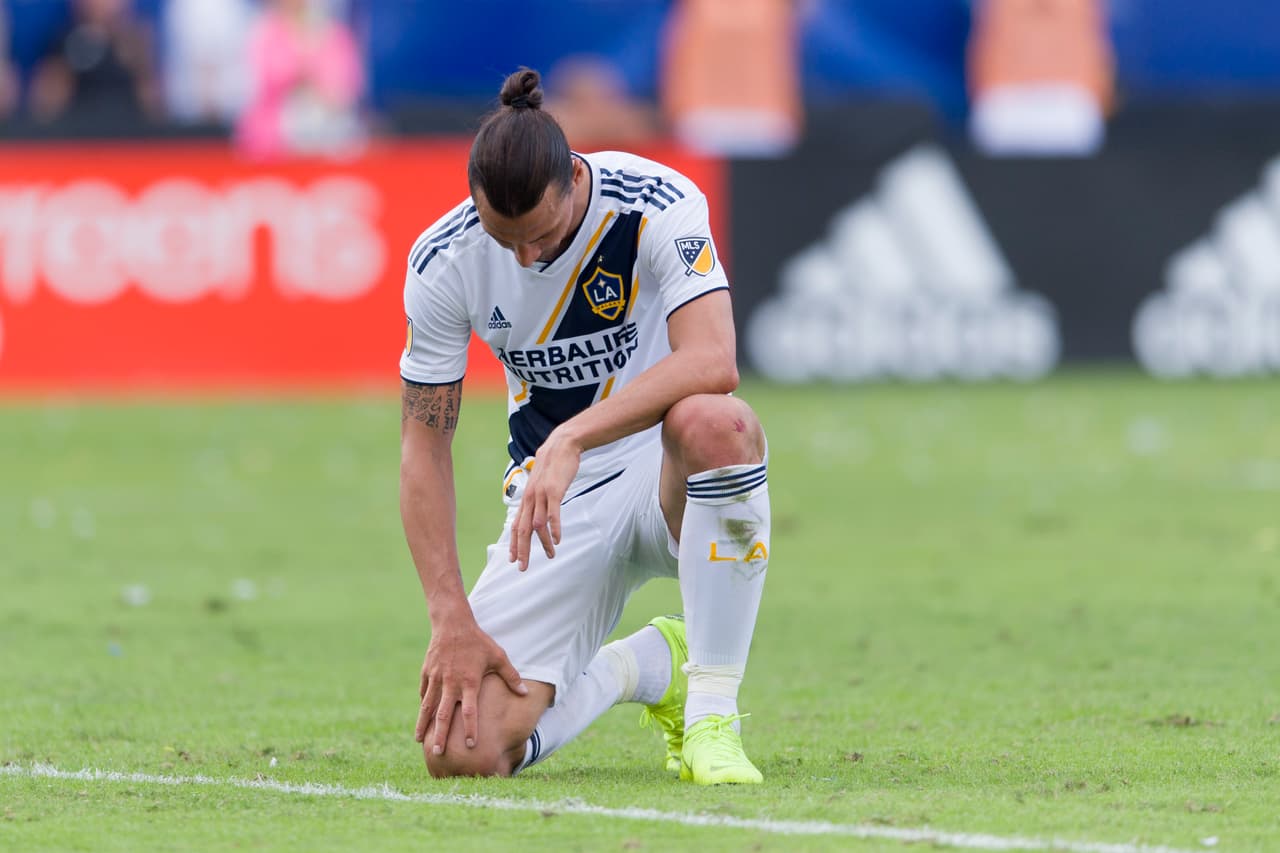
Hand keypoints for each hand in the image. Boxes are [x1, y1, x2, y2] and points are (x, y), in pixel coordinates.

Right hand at [416, 617, 526, 753]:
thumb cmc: (478, 640)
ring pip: (428, 706)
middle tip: (437, 753)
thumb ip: (511, 676)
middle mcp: (451, 683)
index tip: (471, 746)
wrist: (453, 623)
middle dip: (440, 735)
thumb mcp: (498, 656)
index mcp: (469, 681)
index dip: (470, 729)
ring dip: (424, 725)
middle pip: (443, 715)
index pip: (469, 711)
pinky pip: (424, 693)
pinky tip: (422, 718)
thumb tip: (525, 693)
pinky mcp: (427, 672)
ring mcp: (436, 678)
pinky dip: (423, 706)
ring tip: (419, 741)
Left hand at [509, 428, 582, 569]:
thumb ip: (539, 499)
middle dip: (522, 551)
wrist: (561, 445)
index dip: (513, 544)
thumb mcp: (542, 484)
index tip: (512, 560)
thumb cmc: (553, 466)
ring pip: (538, 525)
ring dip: (543, 543)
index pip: (516, 526)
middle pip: (522, 530)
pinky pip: (552, 513)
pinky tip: (557, 539)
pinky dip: (554, 528)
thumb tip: (539, 513)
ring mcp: (541, 495)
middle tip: (523, 567)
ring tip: (551, 555)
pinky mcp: (554, 491)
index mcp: (527, 499)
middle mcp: (530, 499)